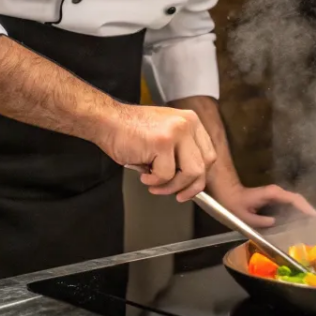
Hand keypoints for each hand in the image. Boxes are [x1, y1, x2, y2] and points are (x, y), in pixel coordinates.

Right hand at [95, 103, 216, 197]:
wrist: (106, 120)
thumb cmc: (129, 130)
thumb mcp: (164, 135)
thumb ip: (180, 152)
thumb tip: (189, 180)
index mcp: (191, 121)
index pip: (209, 155)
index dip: (200, 177)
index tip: (190, 187)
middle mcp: (187, 124)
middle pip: (204, 166)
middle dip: (190, 187)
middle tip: (177, 195)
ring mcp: (176, 132)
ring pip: (190, 173)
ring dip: (172, 187)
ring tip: (155, 185)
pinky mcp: (162, 142)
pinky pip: (166, 175)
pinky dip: (154, 181)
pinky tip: (144, 174)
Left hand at [195, 183, 315, 227]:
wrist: (228, 194)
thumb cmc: (234, 204)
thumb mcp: (244, 216)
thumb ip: (260, 220)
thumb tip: (275, 223)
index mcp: (272, 194)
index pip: (294, 199)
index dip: (306, 207)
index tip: (315, 217)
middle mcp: (277, 192)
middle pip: (298, 200)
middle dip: (309, 210)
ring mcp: (276, 195)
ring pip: (295, 202)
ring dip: (304, 211)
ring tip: (313, 224)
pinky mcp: (275, 199)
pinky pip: (290, 205)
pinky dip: (297, 212)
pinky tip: (301, 222)